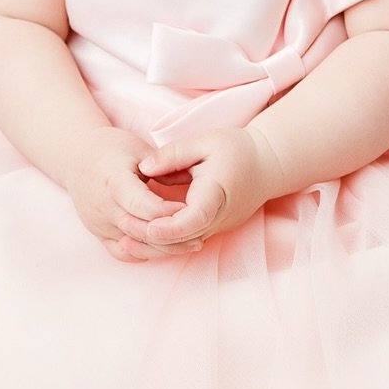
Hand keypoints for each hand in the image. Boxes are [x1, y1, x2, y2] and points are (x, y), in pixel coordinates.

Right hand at [63, 125, 208, 262]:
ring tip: (190, 245)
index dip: (168, 212)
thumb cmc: (112, 148)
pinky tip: (164, 249)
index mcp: (113, 181)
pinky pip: (122, 253)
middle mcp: (103, 207)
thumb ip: (162, 166)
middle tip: (199, 235)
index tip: (191, 211)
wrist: (76, 157)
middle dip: (171, 236)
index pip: (144, 206)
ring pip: (133, 246)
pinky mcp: (97, 234)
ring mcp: (98, 223)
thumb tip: (189, 179)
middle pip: (140, 231)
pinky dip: (144, 253)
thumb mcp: (138, 148)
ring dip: (163, 249)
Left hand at [119, 125, 278, 247]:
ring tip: (123, 243)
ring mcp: (216, 227)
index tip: (147, 228)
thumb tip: (144, 168)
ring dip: (154, 247)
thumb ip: (173, 153)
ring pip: (183, 246)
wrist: (267, 165)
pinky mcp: (211, 229)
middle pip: (184, 239)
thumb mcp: (205, 141)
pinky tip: (140, 240)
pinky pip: (186, 242)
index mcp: (217, 193)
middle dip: (152, 240)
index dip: (170, 227)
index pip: (194, 219)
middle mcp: (218, 217)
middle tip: (121, 233)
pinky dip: (164, 242)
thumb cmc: (237, 149)